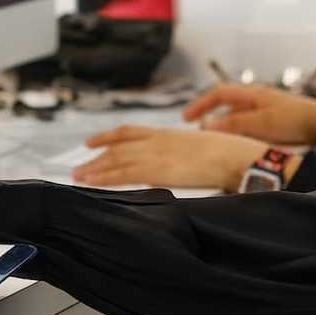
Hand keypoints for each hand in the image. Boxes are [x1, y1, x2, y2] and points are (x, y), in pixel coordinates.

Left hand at [73, 125, 265, 190]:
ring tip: (78, 176)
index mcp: (168, 133)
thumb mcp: (201, 147)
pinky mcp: (158, 169)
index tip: (92, 141)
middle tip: (79, 167)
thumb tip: (174, 167)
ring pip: (117, 160)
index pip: (130, 131)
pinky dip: (105, 178)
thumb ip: (182, 154)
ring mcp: (157, 153)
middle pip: (118, 146)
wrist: (237, 156)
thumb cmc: (229, 154)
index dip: (108, 136)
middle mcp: (158, 140)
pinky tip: (92, 182)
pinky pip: (124, 174)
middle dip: (96, 157)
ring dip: (95, 168)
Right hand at [184, 83, 315, 148]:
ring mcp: (265, 111)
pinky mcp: (273, 122)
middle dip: (210, 118)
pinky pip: (249, 127)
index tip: (185, 118)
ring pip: (237, 118)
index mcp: (253, 94)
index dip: (200, 104)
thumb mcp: (262, 124)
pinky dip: (239, 135)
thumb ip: (233, 125)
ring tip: (217, 144)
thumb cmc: (296, 120)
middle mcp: (257, 99)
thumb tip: (206, 125)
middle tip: (198, 134)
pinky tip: (239, 146)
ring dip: (225, 129)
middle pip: (226, 106)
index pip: (218, 94)